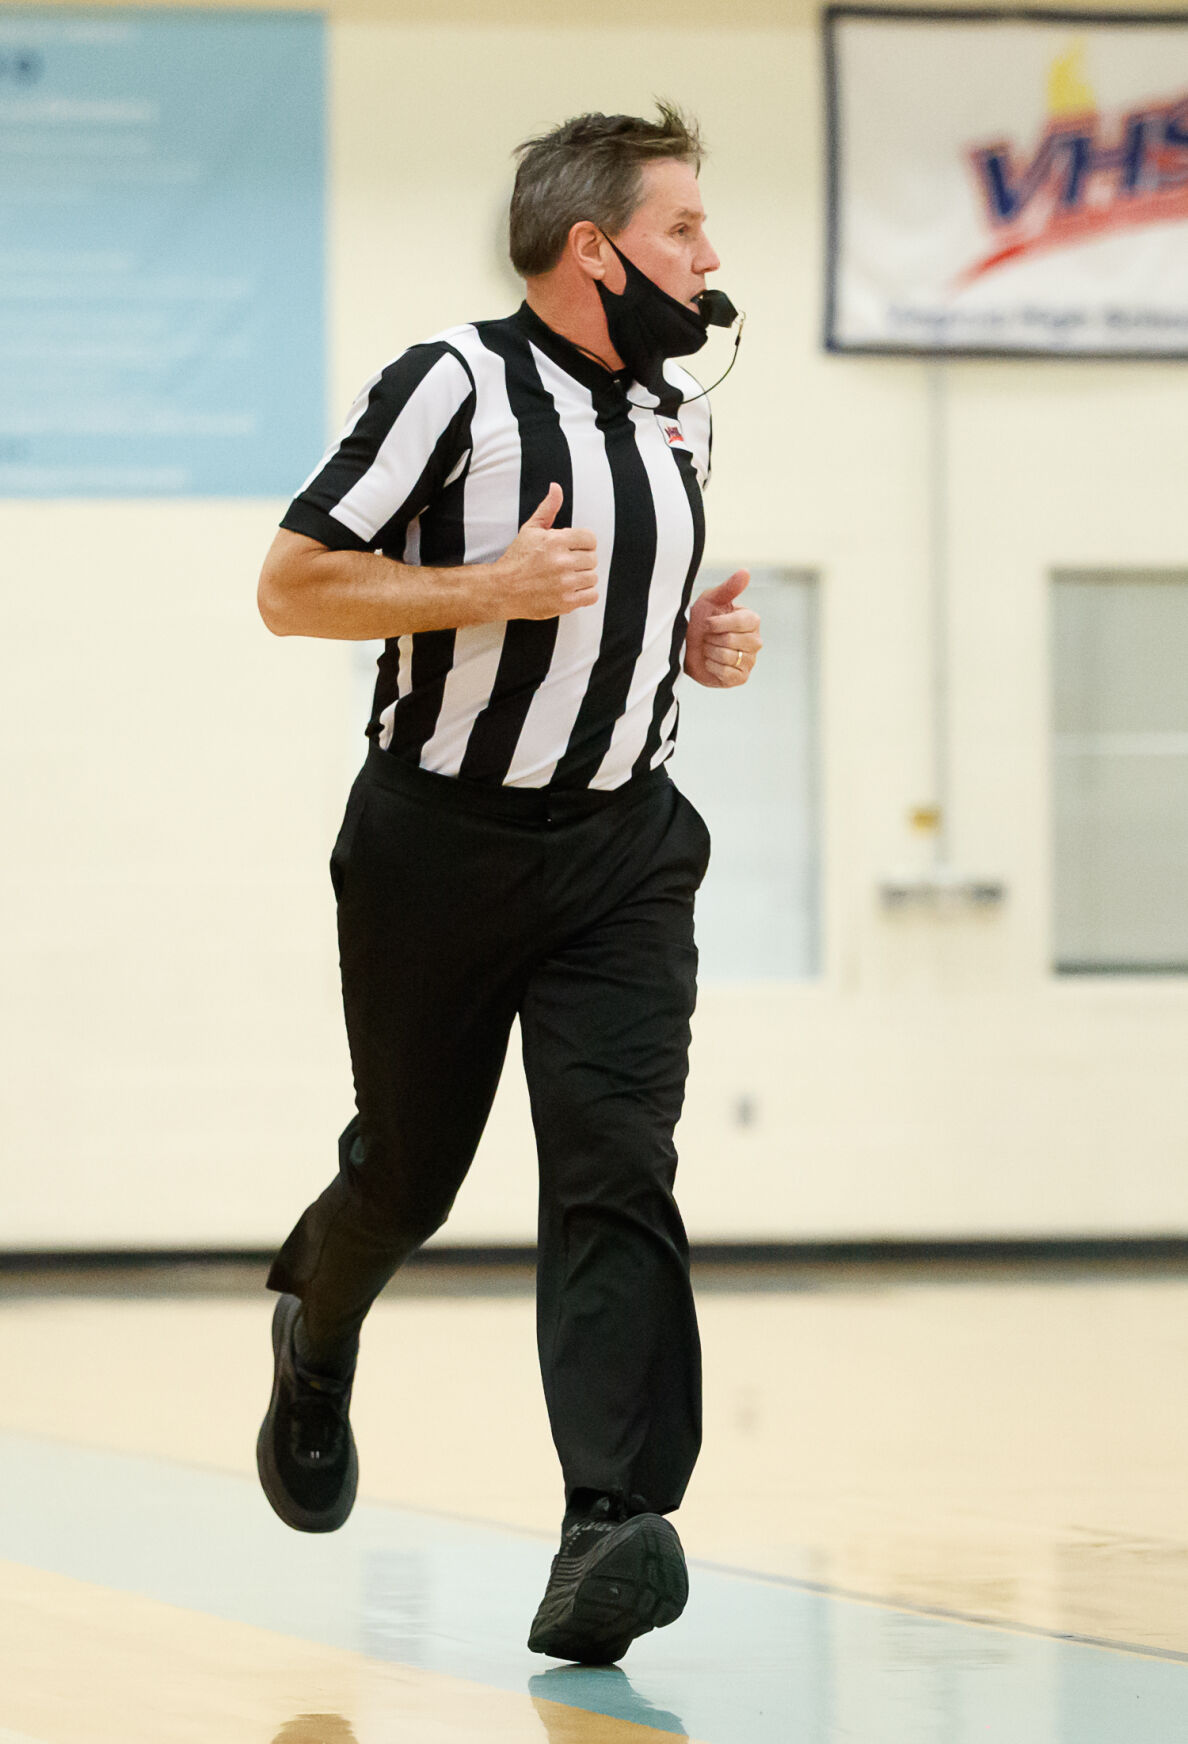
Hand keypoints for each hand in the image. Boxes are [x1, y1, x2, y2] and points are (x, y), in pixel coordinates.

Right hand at [489, 483, 598, 619]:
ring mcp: (564, 583)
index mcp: (556, 541)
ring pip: (593, 577)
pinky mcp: (565, 602)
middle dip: (581, 560)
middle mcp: (561, 562)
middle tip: (566, 565)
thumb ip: (548, 509)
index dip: (583, 544)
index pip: (590, 539)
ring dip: (583, 578)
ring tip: (567, 578)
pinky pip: (592, 596)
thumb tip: (556, 488)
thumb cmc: (516, 560)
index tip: (573, 549)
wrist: (502, 589)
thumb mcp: (531, 529)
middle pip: (592, 559)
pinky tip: (572, 590)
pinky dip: (585, 594)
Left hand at [684, 570, 761, 687]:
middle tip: (708, 638)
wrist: (685, 646)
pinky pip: (726, 672)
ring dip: (710, 652)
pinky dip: (712, 667)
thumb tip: (745, 571)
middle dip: (712, 638)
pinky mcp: (740, 678)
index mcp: (752, 621)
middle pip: (732, 640)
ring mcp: (750, 661)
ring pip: (728, 656)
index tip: (707, 622)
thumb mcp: (711, 600)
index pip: (743, 622)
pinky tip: (710, 662)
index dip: (719, 623)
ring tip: (708, 649)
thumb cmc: (699, 620)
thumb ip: (728, 588)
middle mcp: (755, 641)